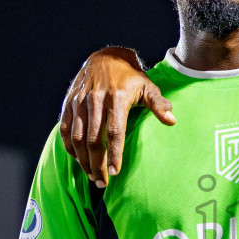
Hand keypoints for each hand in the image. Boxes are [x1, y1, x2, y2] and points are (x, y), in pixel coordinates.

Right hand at [59, 47, 174, 186]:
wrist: (105, 56)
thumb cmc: (130, 76)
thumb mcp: (148, 86)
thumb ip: (158, 104)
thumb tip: (172, 121)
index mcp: (117, 98)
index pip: (114, 132)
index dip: (114, 154)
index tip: (115, 172)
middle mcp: (95, 101)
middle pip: (93, 140)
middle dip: (96, 164)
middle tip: (102, 183)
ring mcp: (79, 102)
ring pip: (77, 137)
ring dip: (83, 160)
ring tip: (91, 176)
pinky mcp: (69, 103)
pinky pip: (66, 130)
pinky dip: (70, 147)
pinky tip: (78, 160)